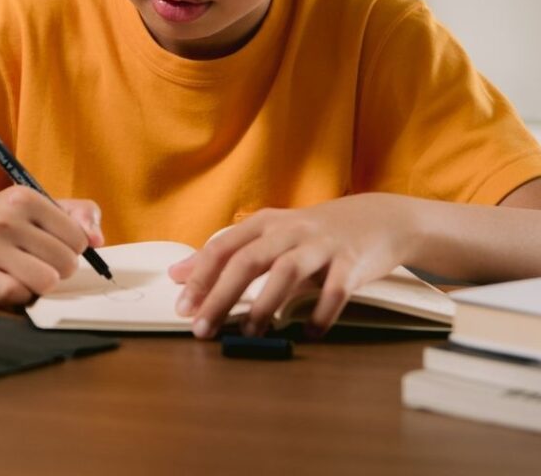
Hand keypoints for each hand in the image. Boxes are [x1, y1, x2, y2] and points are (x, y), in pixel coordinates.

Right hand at [0, 190, 104, 307]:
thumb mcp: (33, 202)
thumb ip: (75, 213)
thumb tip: (98, 240)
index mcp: (23, 197)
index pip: (78, 237)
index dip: (73, 247)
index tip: (57, 244)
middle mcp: (6, 220)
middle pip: (66, 262)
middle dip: (60, 267)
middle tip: (41, 259)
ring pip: (47, 282)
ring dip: (43, 282)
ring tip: (28, 271)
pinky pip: (19, 296)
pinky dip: (20, 294)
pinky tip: (8, 279)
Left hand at [167, 194, 419, 337]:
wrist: (376, 219)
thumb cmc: (312, 234)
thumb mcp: (268, 236)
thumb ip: (226, 255)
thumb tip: (178, 274)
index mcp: (264, 223)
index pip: (222, 248)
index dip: (200, 277)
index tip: (183, 308)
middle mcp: (288, 230)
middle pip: (247, 260)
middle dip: (221, 296)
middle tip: (203, 328)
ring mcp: (320, 245)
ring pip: (286, 271)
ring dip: (265, 305)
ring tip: (249, 335)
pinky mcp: (351, 262)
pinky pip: (334, 290)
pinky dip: (320, 313)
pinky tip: (309, 333)